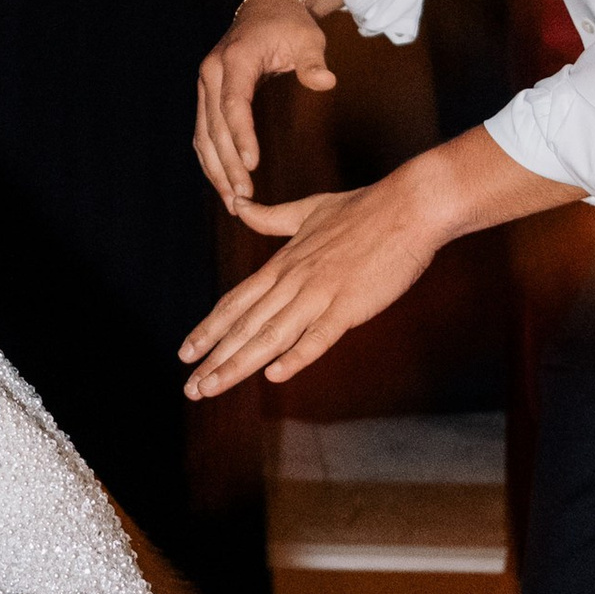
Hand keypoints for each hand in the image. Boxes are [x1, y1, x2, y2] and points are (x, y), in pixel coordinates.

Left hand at [179, 168, 449, 397]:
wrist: (409, 206)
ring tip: (210, 387)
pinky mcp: (350, 304)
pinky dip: (296, 356)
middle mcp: (293, 280)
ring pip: (270, 335)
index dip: (209, 329)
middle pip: (244, 324)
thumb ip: (271, 217)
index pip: (236, 302)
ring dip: (237, 364)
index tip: (185, 352)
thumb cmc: (364, 207)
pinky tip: (275, 375)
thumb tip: (240, 206)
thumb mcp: (309, 210)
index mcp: (283, 263)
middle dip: (213, 358)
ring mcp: (320, 293)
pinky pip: (318, 335)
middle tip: (189, 387)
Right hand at [195, 0, 338, 208]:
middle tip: (243, 198)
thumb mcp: (308, 39)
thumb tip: (326, 82)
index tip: (251, 166)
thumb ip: (313, 63)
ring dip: (215, 170)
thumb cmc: (290, 26)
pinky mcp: (207, 96)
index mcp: (234, 59)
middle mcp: (212, 73)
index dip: (240, 136)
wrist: (267, 8)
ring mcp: (205, 85)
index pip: (233, 103)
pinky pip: (204, 133)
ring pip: (203, 135)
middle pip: (215, 126)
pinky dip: (212, 160)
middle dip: (227, 165)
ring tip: (233, 202)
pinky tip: (224, 184)